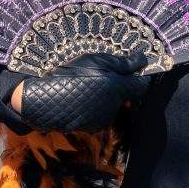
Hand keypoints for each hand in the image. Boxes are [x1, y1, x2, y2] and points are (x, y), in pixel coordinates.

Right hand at [13, 49, 149, 132]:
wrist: (45, 100)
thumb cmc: (71, 75)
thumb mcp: (98, 61)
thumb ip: (124, 63)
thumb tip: (144, 60)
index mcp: (119, 89)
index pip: (143, 84)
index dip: (139, 74)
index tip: (132, 66)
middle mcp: (115, 107)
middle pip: (125, 94)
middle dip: (118, 84)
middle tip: (99, 72)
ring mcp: (104, 119)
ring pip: (111, 104)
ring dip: (104, 95)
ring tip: (85, 84)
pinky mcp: (92, 127)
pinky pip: (98, 113)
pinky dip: (93, 105)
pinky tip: (79, 96)